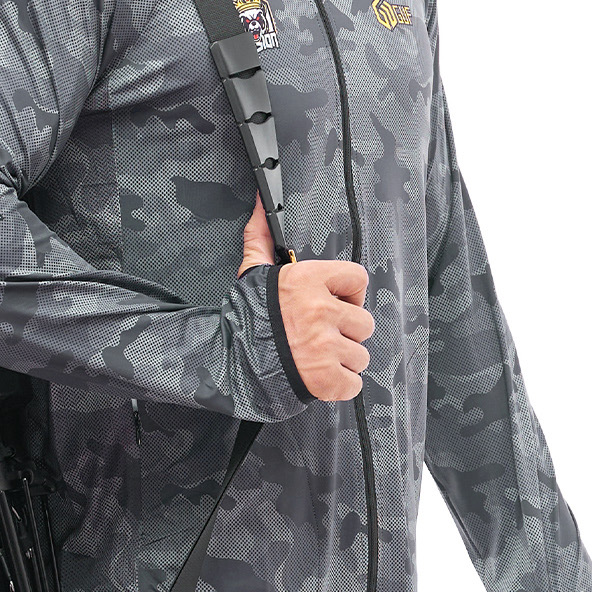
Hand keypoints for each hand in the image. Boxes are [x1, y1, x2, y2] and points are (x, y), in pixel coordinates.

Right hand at [238, 189, 375, 401]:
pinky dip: (339, 385)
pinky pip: (353, 383)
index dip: (350, 293)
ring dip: (342, 359)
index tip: (336, 302)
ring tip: (316, 356)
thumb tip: (261, 206)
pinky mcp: (327, 379)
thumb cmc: (244, 320)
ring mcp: (326, 346)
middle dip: (346, 331)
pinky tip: (319, 376)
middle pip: (364, 321)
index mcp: (308, 281)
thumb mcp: (252, 274)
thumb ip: (261, 239)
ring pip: (360, 354)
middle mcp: (321, 311)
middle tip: (321, 335)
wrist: (226, 363)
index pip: (358, 278)